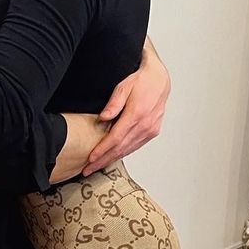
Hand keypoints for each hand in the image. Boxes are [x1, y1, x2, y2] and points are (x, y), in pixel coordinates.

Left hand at [83, 44, 169, 174]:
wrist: (159, 80)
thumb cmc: (141, 81)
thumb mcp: (123, 87)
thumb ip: (113, 104)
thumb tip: (103, 118)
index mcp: (136, 114)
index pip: (115, 138)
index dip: (102, 150)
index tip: (91, 159)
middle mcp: (145, 125)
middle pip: (121, 148)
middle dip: (103, 160)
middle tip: (89, 169)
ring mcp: (150, 129)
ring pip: (128, 150)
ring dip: (112, 159)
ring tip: (98, 166)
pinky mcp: (153, 131)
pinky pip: (136, 146)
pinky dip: (124, 153)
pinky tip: (114, 157)